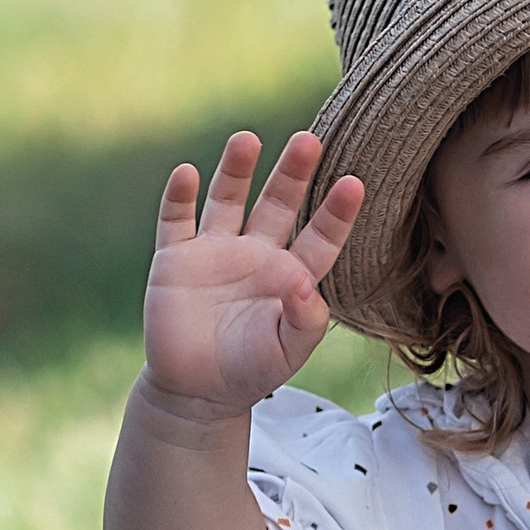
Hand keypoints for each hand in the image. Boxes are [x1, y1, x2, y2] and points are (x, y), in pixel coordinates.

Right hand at [141, 132, 362, 419]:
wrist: (196, 390)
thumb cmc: (251, 371)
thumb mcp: (287, 353)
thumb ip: (305, 321)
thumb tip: (304, 284)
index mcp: (291, 275)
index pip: (320, 237)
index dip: (337, 213)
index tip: (354, 184)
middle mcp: (256, 254)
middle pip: (278, 204)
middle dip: (292, 173)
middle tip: (309, 139)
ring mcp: (215, 252)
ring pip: (228, 200)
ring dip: (236, 170)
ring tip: (247, 139)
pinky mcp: (176, 259)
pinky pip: (176, 221)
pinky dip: (179, 197)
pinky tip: (186, 173)